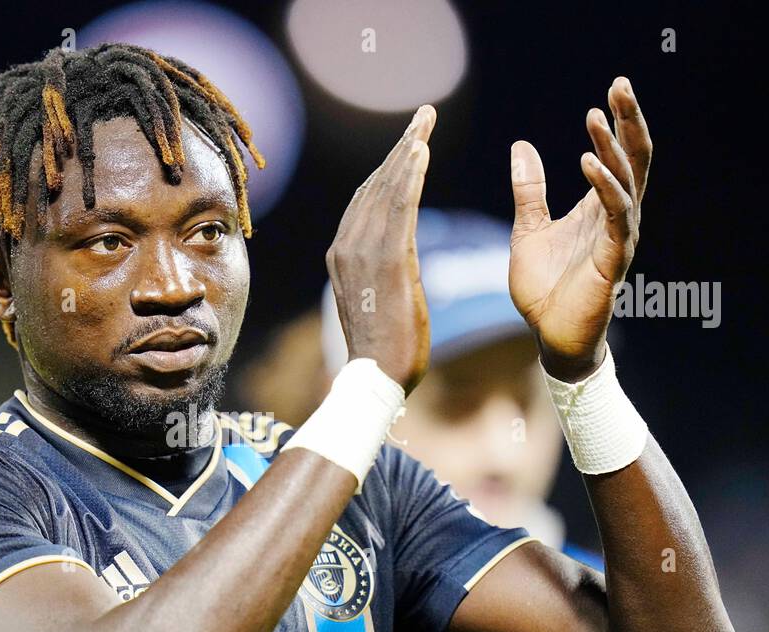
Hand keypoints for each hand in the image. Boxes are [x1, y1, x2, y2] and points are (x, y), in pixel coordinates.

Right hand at [326, 104, 436, 394]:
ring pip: (386, 189)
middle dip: (401, 147)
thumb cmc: (386, 350)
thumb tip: (399, 259)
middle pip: (375, 185)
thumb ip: (387, 271)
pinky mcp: (386, 261)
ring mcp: (362, 252)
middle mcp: (345, 247)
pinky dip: (410, 177)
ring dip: (408, 151)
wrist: (376, 379)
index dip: (389, 167)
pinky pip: (399, 208)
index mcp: (342, 255)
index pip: (367, 200)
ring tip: (426, 122)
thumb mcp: (383, 301)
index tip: (411, 142)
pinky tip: (423, 152)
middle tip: (424, 116)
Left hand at [508, 77, 651, 380]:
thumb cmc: (544, 288)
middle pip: (634, 159)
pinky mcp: (612, 257)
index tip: (612, 90)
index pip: (618, 155)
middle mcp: (616, 217)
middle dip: (629, 121)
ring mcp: (618, 236)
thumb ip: (529, 191)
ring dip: (613, 147)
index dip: (618, 123)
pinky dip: (604, 186)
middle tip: (620, 85)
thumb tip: (522, 145)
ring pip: (627, 181)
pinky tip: (589, 162)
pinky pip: (614, 214)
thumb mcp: (528, 229)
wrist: (549, 336)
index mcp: (598, 207)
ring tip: (597, 117)